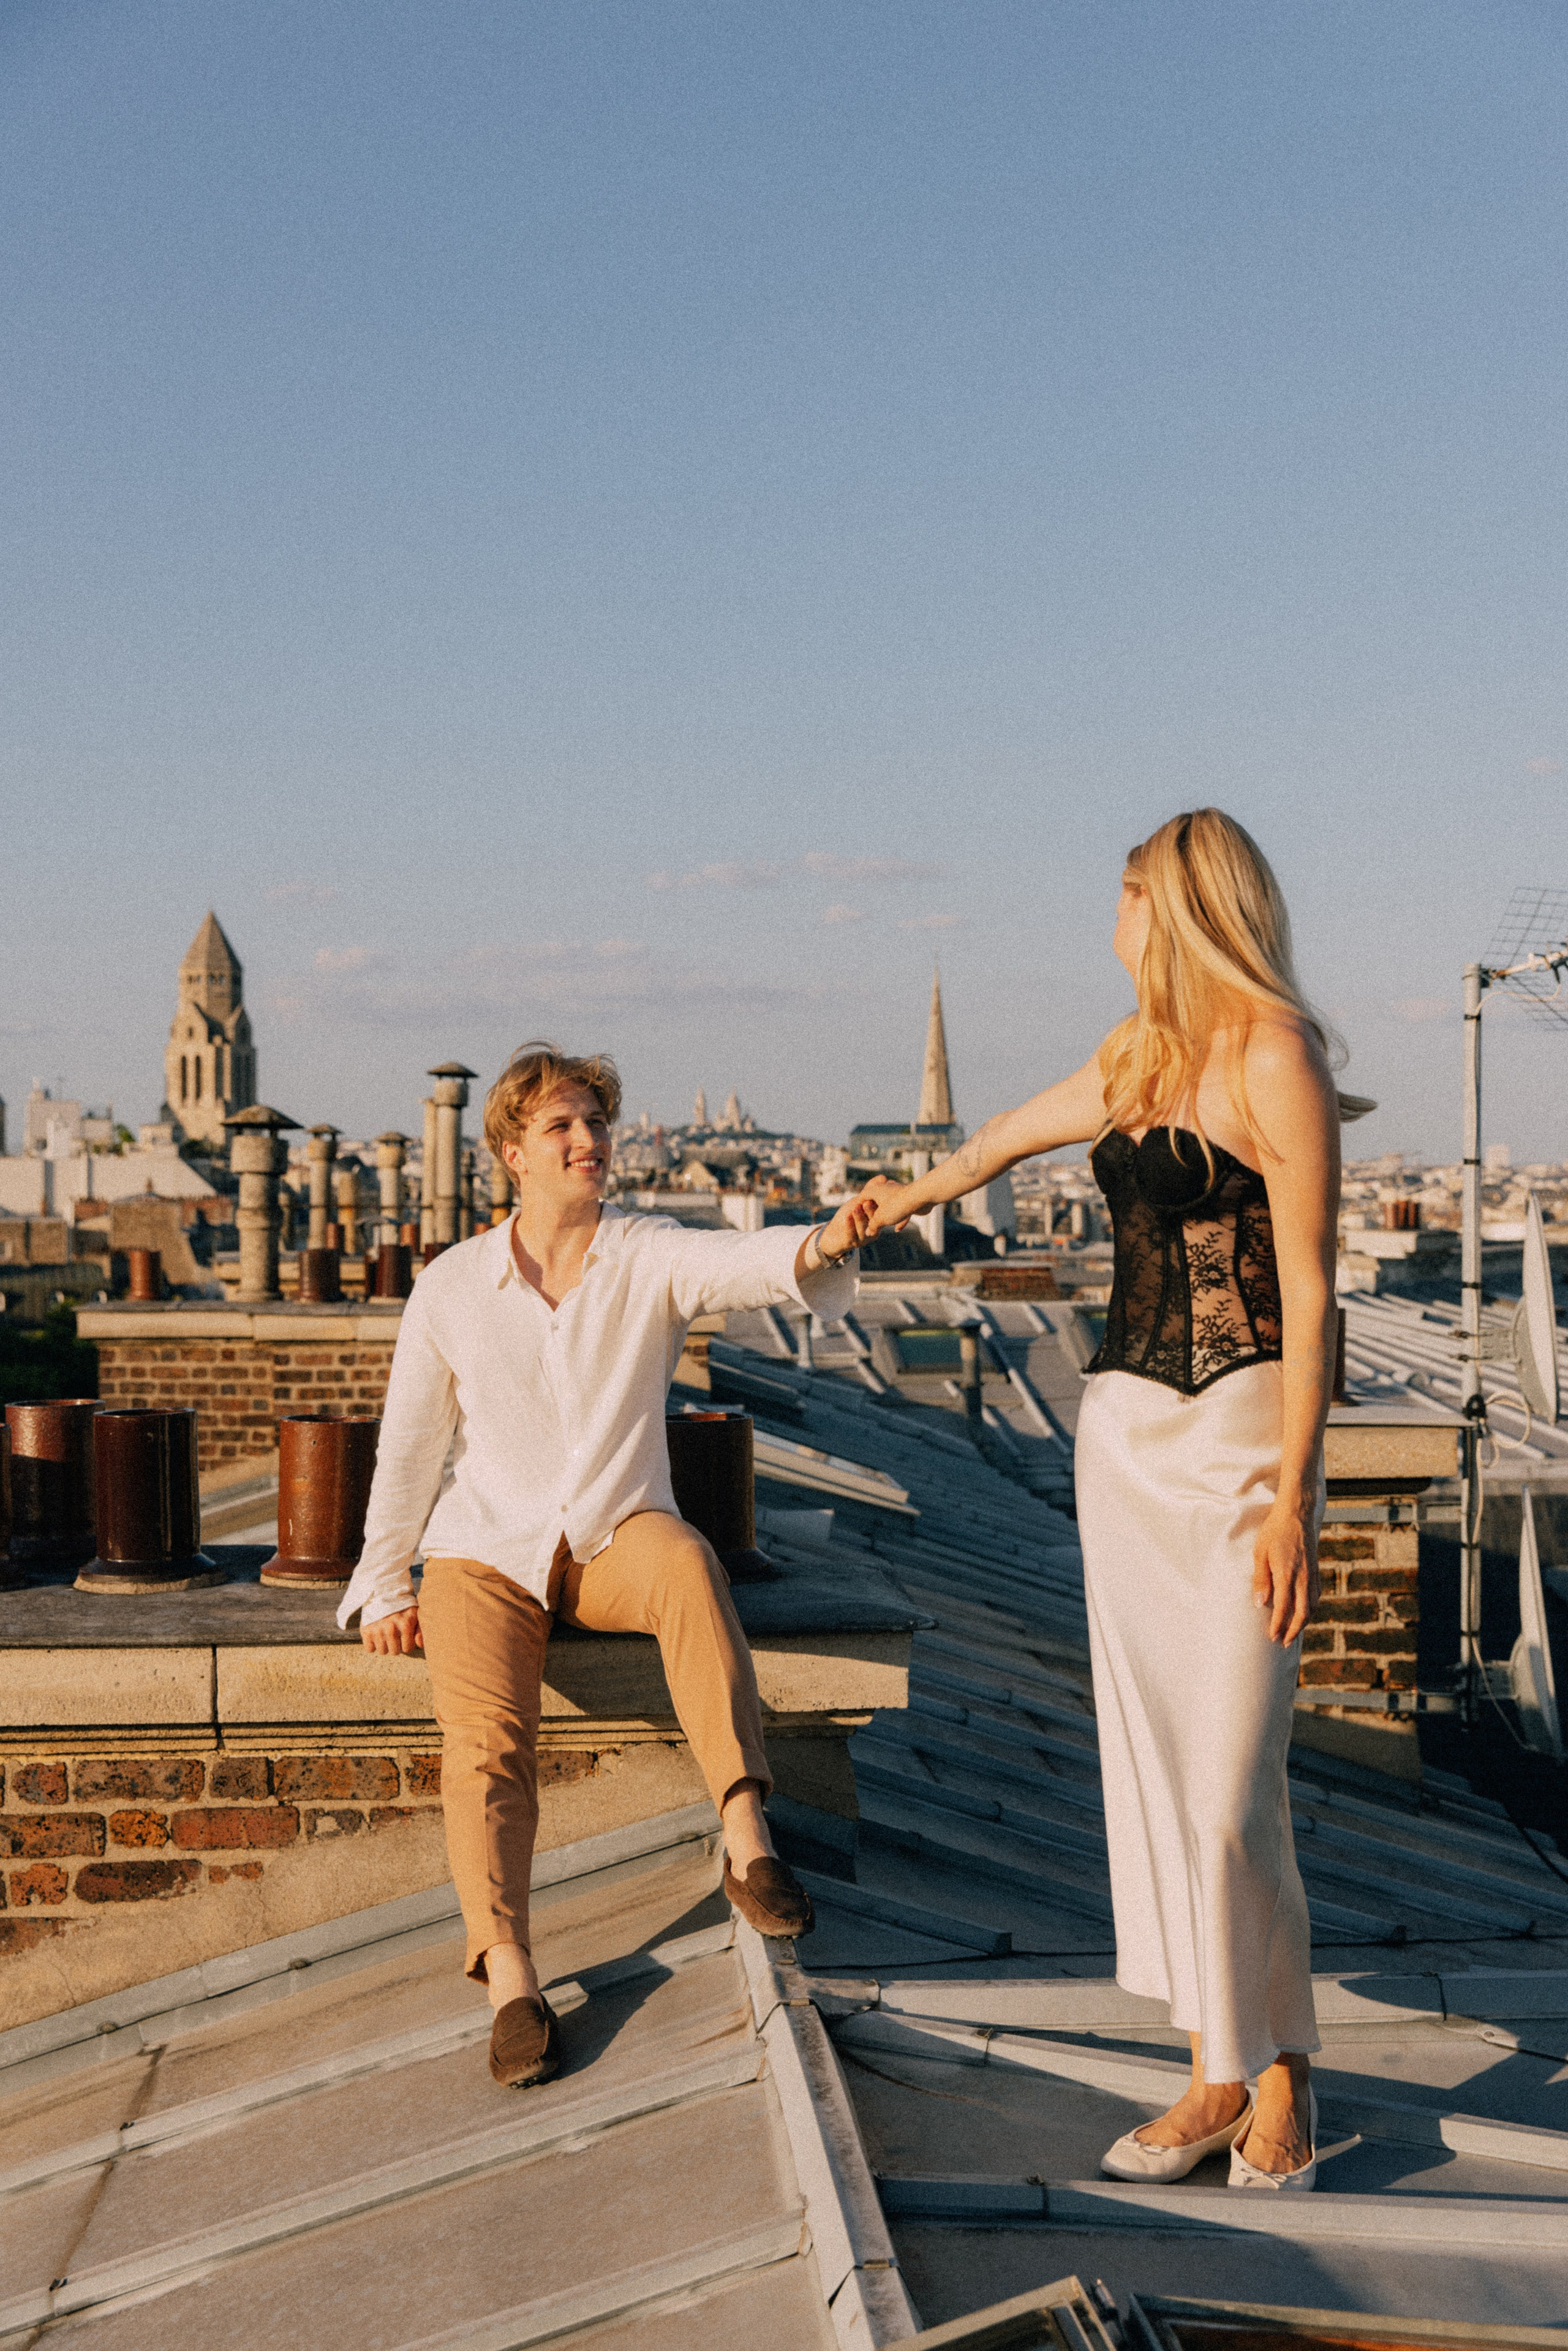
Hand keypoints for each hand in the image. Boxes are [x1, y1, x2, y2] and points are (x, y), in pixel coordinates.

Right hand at [361, 1605, 422, 1654]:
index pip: (407, 1649)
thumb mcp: (415, 1614)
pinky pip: (370, 1649)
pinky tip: (376, 1633)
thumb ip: (420, 1630)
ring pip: (382, 1651)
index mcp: (405, 1625)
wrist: (383, 1592)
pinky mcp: (365, 1630)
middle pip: (395, 1652)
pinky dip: (372, 1643)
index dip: (407, 1643)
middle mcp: (391, 1629)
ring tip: (385, 1632)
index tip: (404, 1634)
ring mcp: (377, 1630)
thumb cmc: (402, 1606)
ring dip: (384, 1644)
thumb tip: (420, 1645)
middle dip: (396, 1644)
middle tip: (394, 1633)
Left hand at [819, 1193, 877, 1258]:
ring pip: (862, 1229)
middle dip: (870, 1212)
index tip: (876, 1195)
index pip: (880, 1213)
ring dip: (859, 1218)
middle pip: (873, 1222)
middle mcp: (872, 1232)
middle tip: (867, 1202)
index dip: (878, 1205)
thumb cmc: (848, 1216)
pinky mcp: (851, 1244)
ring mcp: (862, 1239)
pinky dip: (849, 1225)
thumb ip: (868, 1192)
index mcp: (877, 1222)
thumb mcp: (858, 1202)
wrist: (833, 1234)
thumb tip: (883, 1177)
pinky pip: (851, 1235)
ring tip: (855, 1208)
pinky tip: (847, 1217)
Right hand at [859, 1176, 916, 1234]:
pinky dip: (899, 1219)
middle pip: (875, 1201)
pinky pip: (901, 1209)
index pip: (862, 1197)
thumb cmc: (897, 1206)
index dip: (858, 1207)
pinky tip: (898, 1229)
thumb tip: (868, 1233)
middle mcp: (886, 1189)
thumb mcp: (880, 1219)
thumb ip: (872, 1226)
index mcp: (876, 1190)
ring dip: (886, 1215)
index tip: (855, 1216)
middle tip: (869, 1223)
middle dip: (873, 1213)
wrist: (920, 1198)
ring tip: (884, 1225)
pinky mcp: (908, 1198)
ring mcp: (898, 1192)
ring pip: (889, 1205)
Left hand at [1252, 1503, 1318, 1644]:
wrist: (1297, 1514)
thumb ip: (1261, 1579)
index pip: (1283, 1607)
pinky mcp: (1316, 1571)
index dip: (1278, 1625)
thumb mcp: (1260, 1553)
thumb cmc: (1274, 1531)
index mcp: (1287, 1573)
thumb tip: (1260, 1604)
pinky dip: (1310, 1609)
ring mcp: (1312, 1574)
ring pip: (1312, 1606)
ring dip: (1303, 1622)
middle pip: (1302, 1613)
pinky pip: (1316, 1596)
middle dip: (1293, 1631)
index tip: (1272, 1637)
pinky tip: (1303, 1613)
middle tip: (1283, 1643)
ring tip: (1292, 1633)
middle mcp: (1303, 1577)